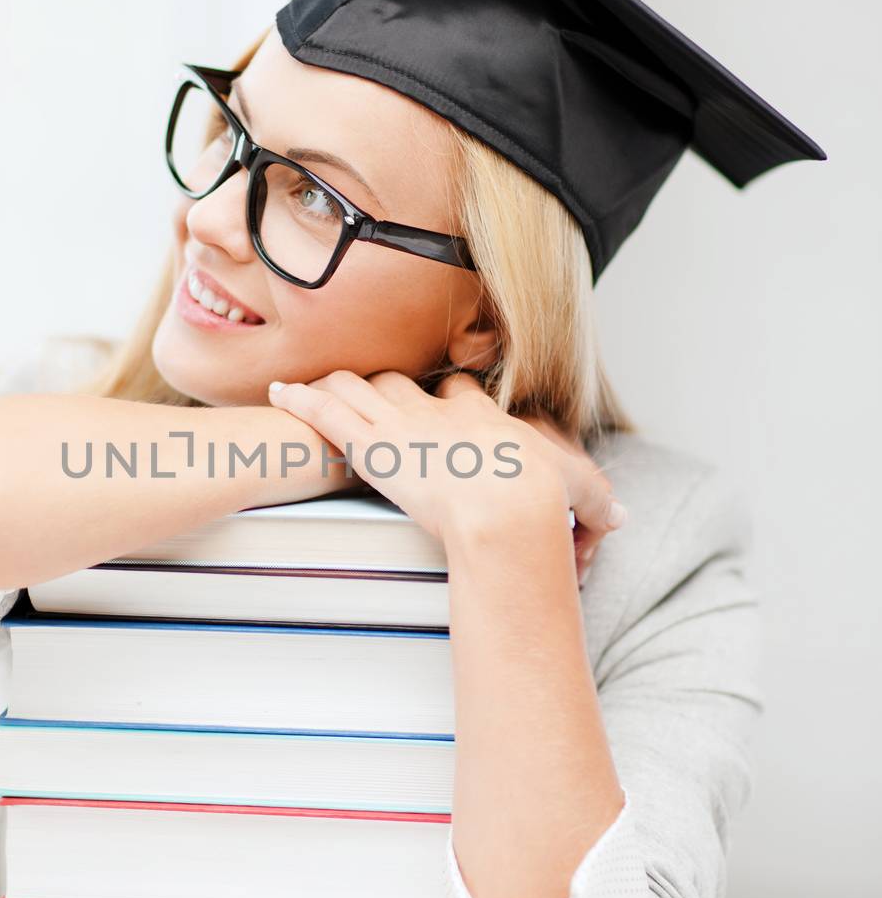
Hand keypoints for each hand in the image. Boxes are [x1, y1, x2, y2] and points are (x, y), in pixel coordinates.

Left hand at [268, 370, 624, 576]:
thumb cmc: (542, 502)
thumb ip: (596, 503)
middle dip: (382, 386)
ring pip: (358, 387)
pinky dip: (299, 400)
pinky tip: (277, 391)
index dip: (449, 397)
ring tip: (309, 384)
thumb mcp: (580, 497)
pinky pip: (326, 412)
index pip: (459, 393)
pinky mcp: (373, 444)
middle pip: (400, 381)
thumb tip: (618, 516)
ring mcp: (402, 424)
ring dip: (332, 385)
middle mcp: (439, 412)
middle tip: (364, 390)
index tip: (443, 404)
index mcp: (484, 420)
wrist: (507, 508)